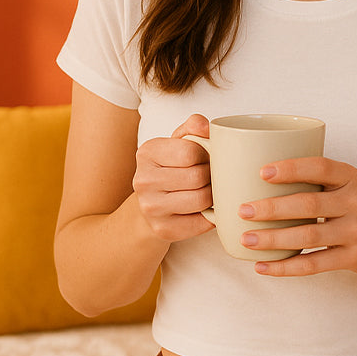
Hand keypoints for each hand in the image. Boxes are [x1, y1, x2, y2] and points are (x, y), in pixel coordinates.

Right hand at [131, 114, 214, 242]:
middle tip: (211, 177)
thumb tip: (207, 126)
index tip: (204, 159)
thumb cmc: (172, 170)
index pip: (190, 152)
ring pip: (202, 199)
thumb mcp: (179, 143)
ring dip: (213, 196)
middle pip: (198, 177)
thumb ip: (194, 126)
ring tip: (209, 191)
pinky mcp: (163, 229)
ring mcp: (150, 207)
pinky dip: (211, 215)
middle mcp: (143, 180)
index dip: (206, 155)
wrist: (151, 206)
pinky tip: (205, 209)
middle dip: (212, 176)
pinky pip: (202, 222)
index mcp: (147, 152)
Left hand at [237, 157, 356, 275]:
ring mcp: (356, 232)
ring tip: (247, 239)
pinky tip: (262, 266)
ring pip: (308, 236)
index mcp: (351, 177)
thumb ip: (315, 178)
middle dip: (273, 208)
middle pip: (309, 205)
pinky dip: (285, 267)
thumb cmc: (356, 205)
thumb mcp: (346, 183)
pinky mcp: (352, 258)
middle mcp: (356, 203)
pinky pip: (313, 264)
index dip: (292, 169)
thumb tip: (256, 176)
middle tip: (243, 210)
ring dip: (274, 239)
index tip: (262, 172)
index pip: (321, 167)